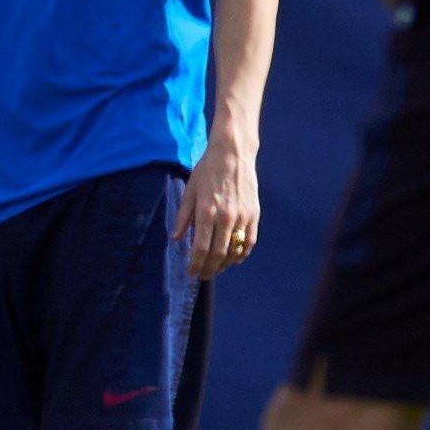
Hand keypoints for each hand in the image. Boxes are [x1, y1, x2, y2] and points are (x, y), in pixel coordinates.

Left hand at [170, 135, 258, 279]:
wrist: (232, 153)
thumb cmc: (207, 170)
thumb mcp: (190, 190)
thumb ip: (183, 216)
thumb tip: (176, 238)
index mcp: (206, 212)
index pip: (200, 249)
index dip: (195, 265)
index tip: (191, 272)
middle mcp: (226, 218)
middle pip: (218, 255)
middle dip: (208, 269)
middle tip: (201, 275)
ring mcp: (242, 217)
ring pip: (234, 251)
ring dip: (224, 265)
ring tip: (215, 269)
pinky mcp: (253, 214)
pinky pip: (249, 241)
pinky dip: (242, 254)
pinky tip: (234, 259)